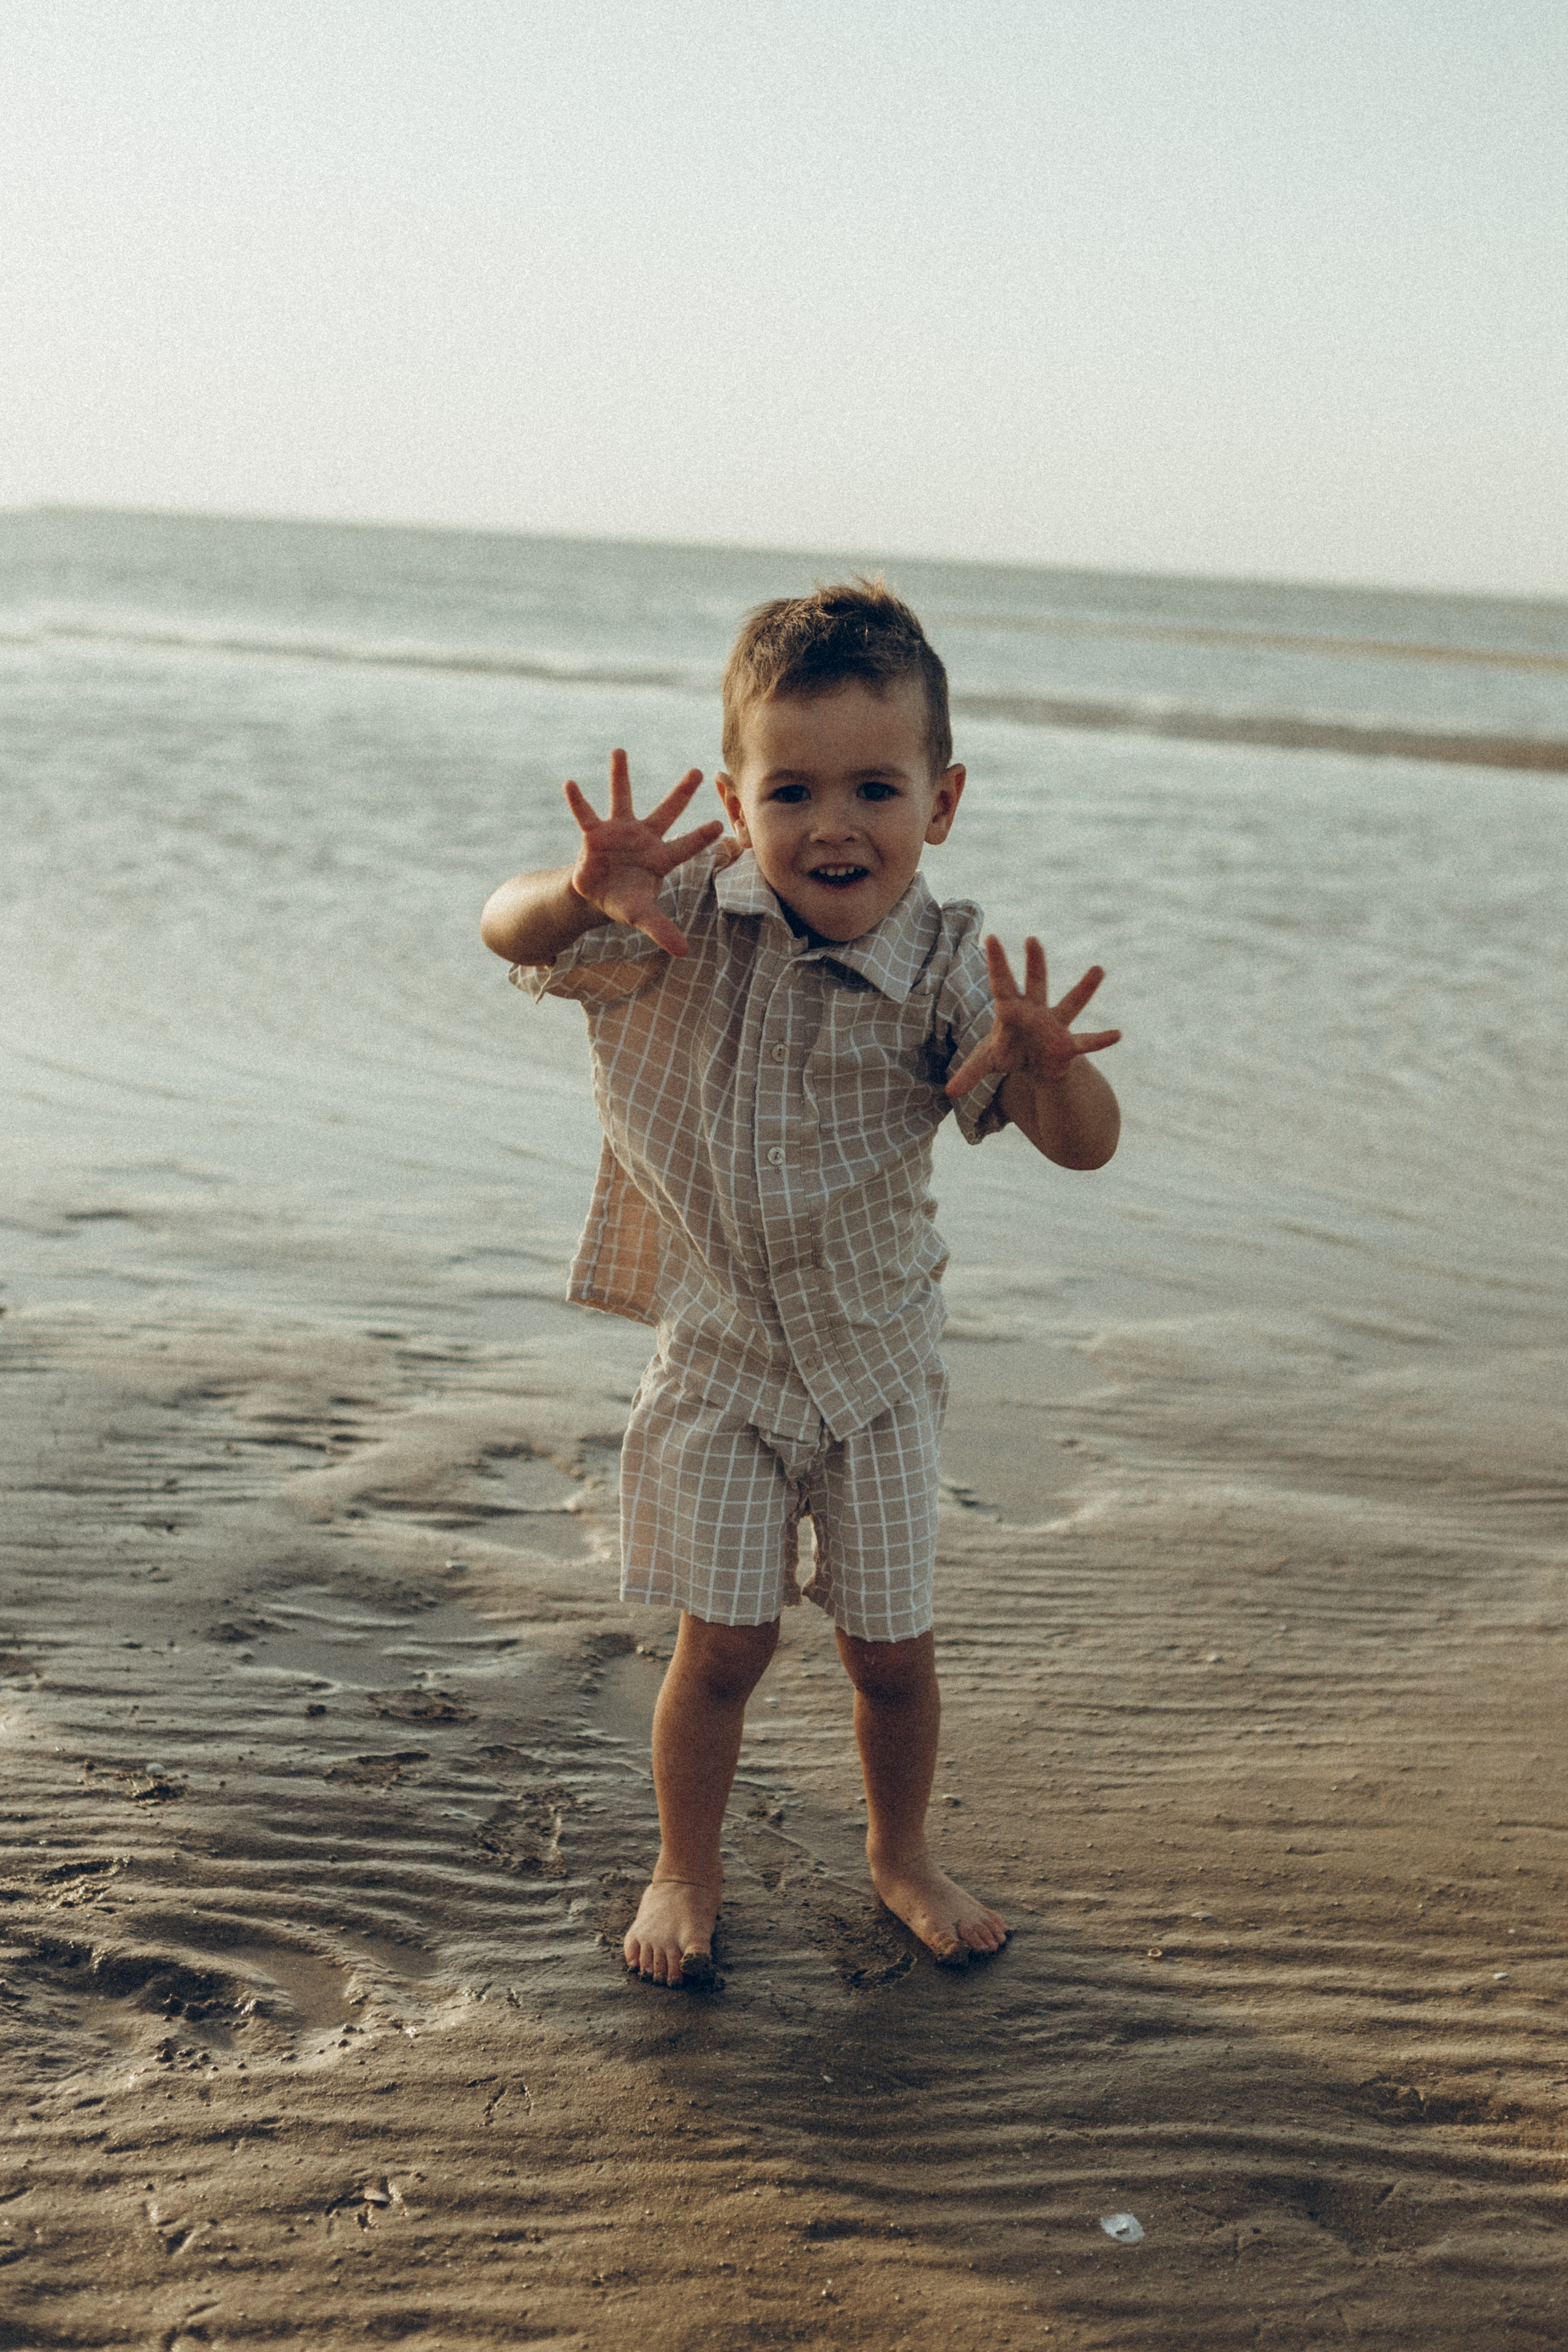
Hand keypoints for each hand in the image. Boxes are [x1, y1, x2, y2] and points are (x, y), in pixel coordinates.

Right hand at [564, 750, 724, 955]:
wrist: (597, 895)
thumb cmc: (626, 901)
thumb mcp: (643, 916)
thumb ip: (662, 929)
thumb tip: (684, 952)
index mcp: (660, 858)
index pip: (685, 847)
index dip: (700, 838)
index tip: (719, 826)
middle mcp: (643, 838)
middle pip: (666, 812)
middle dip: (680, 793)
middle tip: (697, 771)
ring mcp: (619, 831)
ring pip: (622, 798)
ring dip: (621, 776)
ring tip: (620, 750)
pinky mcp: (594, 834)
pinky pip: (585, 814)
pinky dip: (578, 801)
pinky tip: (571, 784)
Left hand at [945, 936, 1120, 1098]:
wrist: (1034, 1066)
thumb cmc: (1010, 1053)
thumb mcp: (987, 1061)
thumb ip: (969, 1072)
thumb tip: (948, 1093)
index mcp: (1011, 1010)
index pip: (1001, 984)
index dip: (997, 963)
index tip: (990, 938)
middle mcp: (1035, 1011)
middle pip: (1036, 983)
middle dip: (1034, 963)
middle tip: (1032, 939)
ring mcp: (1055, 1025)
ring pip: (1071, 1003)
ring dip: (1084, 989)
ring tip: (1098, 969)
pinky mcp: (1067, 1045)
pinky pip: (1086, 1042)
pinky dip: (1100, 1040)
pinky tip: (1117, 1034)